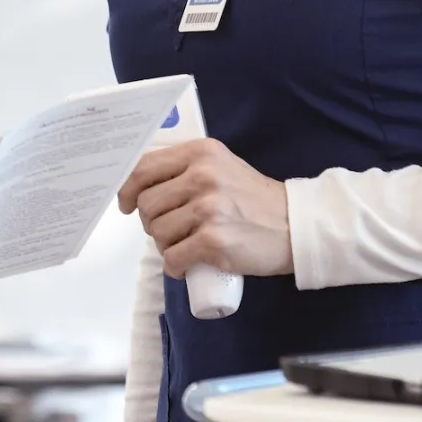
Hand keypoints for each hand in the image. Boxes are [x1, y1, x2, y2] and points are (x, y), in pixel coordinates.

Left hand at [118, 139, 291, 278]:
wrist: (295, 226)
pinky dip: (175, 267)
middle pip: (147, 204)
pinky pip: (173, 258)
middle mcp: (203, 176)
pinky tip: (187, 265)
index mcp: (200, 154)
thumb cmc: (253, 199)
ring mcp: (209, 209)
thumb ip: (185, 168)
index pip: (143, 168)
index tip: (125, 204)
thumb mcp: (220, 167)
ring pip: (158, 232)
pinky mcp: (214, 241)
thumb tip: (140, 185)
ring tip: (186, 245)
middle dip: (151, 222)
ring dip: (165, 245)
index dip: (127, 189)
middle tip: (169, 229)